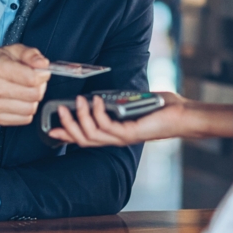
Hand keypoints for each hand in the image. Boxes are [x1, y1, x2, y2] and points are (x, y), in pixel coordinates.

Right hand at [0, 43, 50, 125]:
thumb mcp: (12, 50)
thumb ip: (31, 54)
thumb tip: (44, 64)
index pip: (32, 78)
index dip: (42, 75)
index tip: (40, 72)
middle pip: (34, 95)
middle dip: (39, 87)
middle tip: (33, 81)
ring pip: (31, 108)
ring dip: (33, 100)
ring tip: (25, 90)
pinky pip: (24, 119)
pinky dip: (26, 110)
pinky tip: (18, 100)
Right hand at [49, 92, 187, 146]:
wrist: (182, 115)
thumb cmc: (159, 108)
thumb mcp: (130, 103)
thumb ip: (115, 101)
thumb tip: (99, 93)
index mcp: (114, 134)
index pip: (85, 138)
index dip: (67, 135)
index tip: (51, 129)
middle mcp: (116, 139)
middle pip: (83, 139)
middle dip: (68, 125)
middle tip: (60, 109)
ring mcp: (122, 137)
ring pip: (92, 134)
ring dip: (81, 116)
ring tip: (79, 100)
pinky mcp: (130, 132)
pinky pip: (107, 126)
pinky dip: (98, 112)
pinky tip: (96, 100)